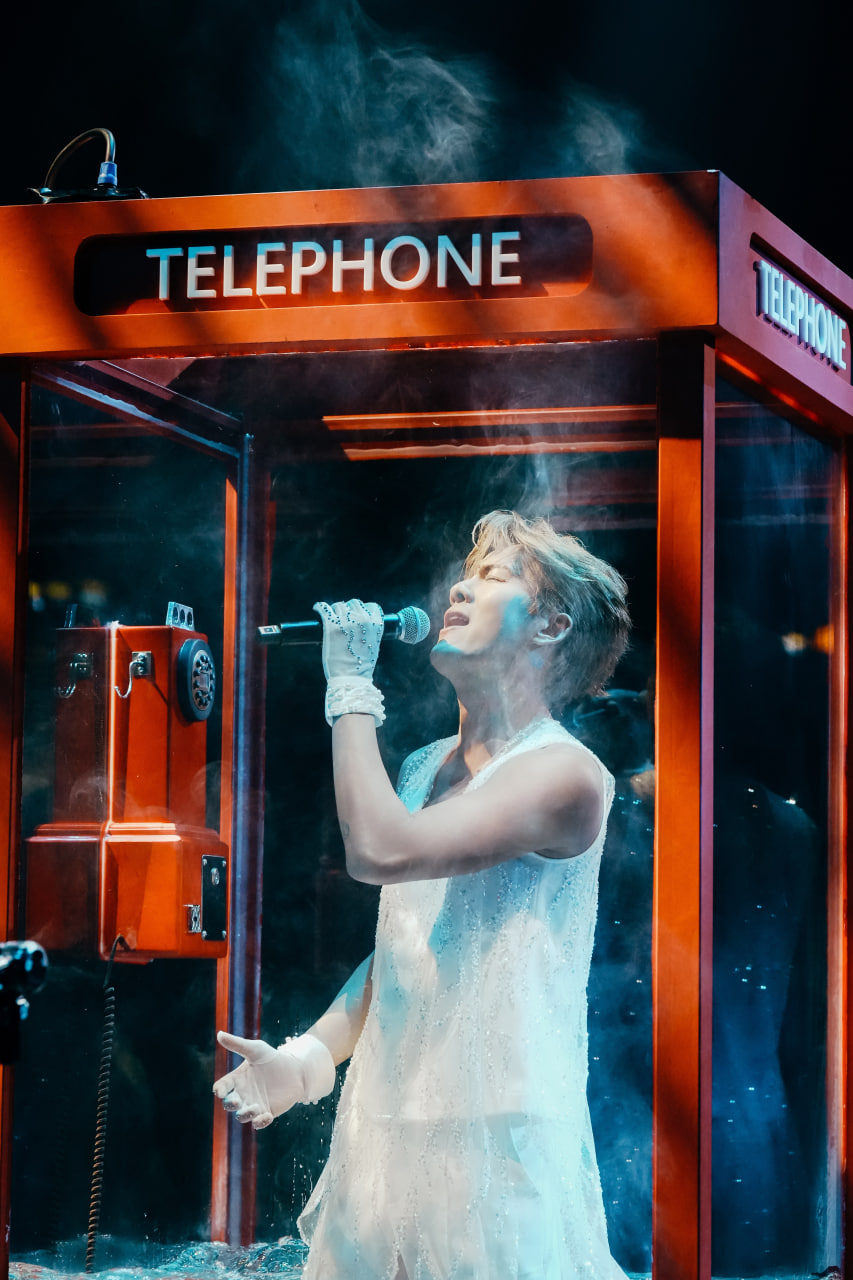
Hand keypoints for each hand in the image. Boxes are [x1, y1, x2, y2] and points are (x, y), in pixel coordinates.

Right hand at [213, 1030, 334, 1129]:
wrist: (295, 1069)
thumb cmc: (272, 1057)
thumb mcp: (255, 1049)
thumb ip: (237, 1044)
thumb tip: (219, 1033)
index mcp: (237, 1079)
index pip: (223, 1087)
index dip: (220, 1090)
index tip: (220, 1091)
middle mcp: (242, 1094)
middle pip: (230, 1104)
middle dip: (230, 1104)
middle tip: (235, 1101)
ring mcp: (254, 1105)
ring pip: (243, 1116)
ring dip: (245, 1114)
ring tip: (254, 1108)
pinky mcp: (267, 1112)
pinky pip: (259, 1122)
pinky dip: (260, 1122)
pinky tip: (266, 1116)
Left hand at [312, 599, 383, 681]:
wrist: (351, 678)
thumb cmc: (361, 667)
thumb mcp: (372, 647)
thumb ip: (369, 634)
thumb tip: (360, 627)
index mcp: (375, 625)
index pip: (371, 607)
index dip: (364, 610)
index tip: (357, 615)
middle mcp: (362, 620)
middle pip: (355, 603)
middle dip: (349, 609)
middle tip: (343, 617)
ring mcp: (346, 621)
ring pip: (339, 605)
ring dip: (335, 610)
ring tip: (331, 617)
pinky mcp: (331, 625)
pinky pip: (324, 608)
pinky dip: (320, 607)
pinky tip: (317, 608)